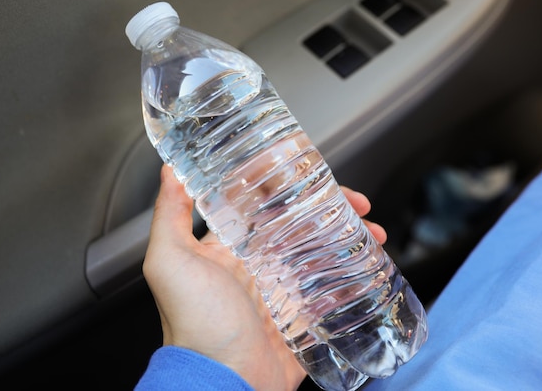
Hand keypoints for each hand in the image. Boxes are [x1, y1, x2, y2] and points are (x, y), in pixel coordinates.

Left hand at [143, 165, 386, 390]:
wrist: (222, 383)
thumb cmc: (194, 324)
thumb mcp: (170, 262)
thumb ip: (168, 215)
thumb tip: (169, 171)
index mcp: (229, 249)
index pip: (263, 206)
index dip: (290, 187)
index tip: (313, 174)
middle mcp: (257, 267)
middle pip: (300, 226)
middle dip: (331, 210)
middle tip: (358, 204)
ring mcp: (282, 292)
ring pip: (321, 254)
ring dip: (348, 238)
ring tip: (373, 232)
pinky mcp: (302, 318)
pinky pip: (331, 291)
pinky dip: (352, 276)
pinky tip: (369, 264)